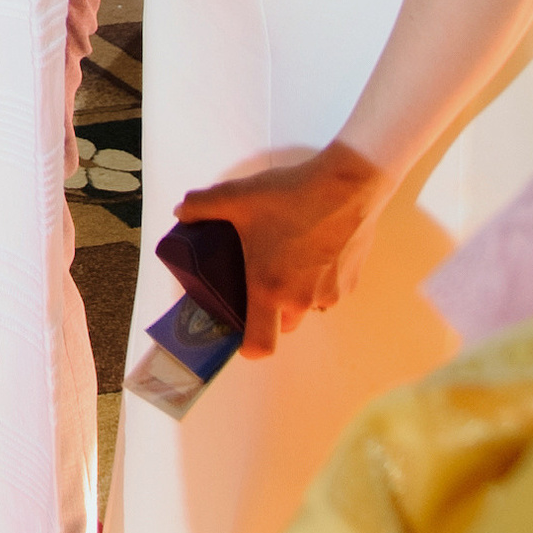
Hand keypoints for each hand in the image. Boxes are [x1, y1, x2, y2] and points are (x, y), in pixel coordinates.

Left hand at [171, 142, 390, 357]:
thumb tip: (181, 211)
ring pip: (308, 308)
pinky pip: (329, 292)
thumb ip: (201, 206)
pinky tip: (315, 249)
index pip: (260, 345)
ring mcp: (330, 294)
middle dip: (270, 313)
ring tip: (289, 257)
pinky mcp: (352, 282)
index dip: (248, 347)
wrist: (348, 185)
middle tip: (259, 279)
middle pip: (283, 326)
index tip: (240, 334)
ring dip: (297, 294)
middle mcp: (301, 300)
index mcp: (269, 289)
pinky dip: (320, 280)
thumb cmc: (291, 195)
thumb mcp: (236, 197)